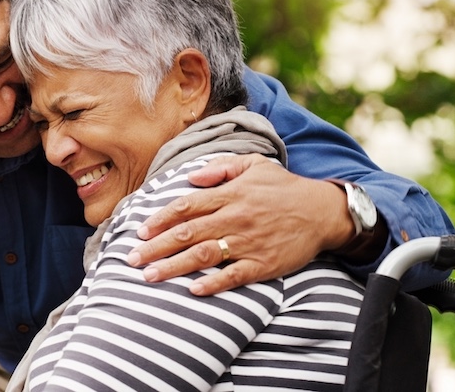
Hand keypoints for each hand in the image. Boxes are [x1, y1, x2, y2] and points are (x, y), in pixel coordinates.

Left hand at [126, 154, 351, 295]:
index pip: (185, 206)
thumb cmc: (283, 187)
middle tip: (132, 259)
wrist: (322, 211)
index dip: (160, 219)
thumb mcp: (253, 164)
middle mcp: (234, 218)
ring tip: (150, 276)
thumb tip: (190, 178)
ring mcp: (248, 242)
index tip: (140, 231)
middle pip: (187, 233)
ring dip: (174, 266)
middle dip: (156, 247)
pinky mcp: (263, 264)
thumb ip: (220, 168)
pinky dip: (213, 283)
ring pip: (204, 255)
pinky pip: (234, 275)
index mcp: (229, 194)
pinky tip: (193, 289)